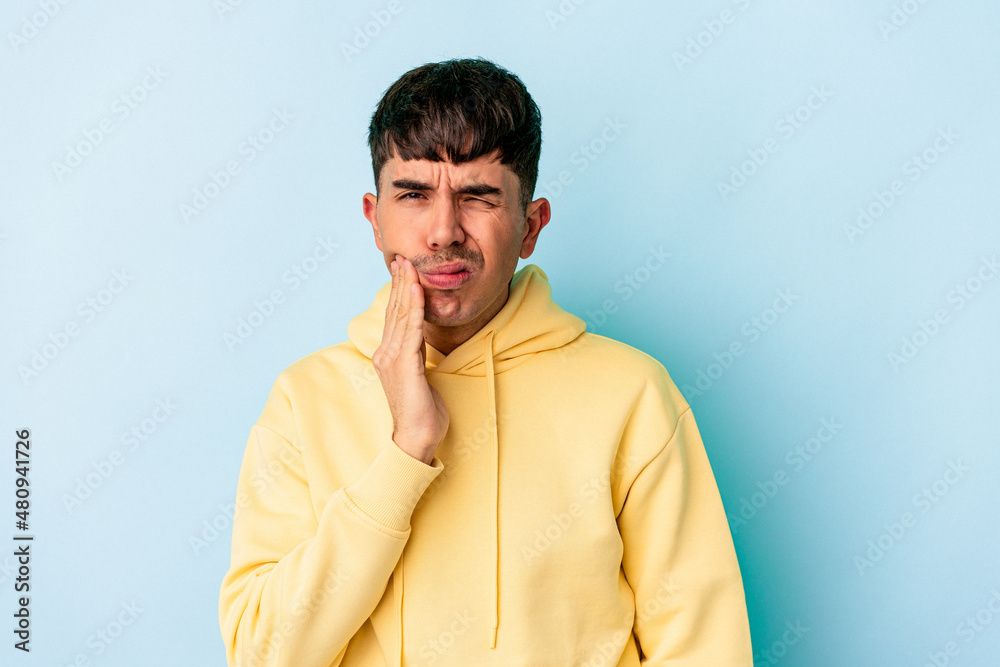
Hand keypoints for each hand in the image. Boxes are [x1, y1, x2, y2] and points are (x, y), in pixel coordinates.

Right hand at [371, 254, 449, 463]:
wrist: (416, 438)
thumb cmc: (422, 412)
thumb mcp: (419, 376)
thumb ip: (415, 356)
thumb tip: (419, 340)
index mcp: (388, 356)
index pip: (394, 317)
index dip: (399, 292)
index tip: (404, 271)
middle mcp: (385, 354)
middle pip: (394, 311)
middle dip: (401, 283)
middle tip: (404, 258)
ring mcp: (392, 359)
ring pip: (401, 316)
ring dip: (406, 288)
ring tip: (410, 267)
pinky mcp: (404, 365)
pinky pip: (411, 330)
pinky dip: (414, 308)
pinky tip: (417, 291)